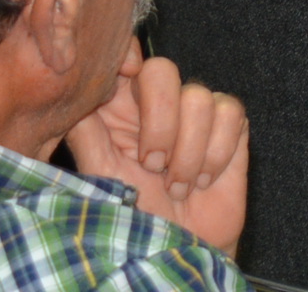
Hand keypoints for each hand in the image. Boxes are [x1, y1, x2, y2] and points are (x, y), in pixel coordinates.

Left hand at [65, 42, 249, 252]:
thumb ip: (87, 133)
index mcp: (119, 110)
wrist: (183, 249)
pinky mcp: (230, 124)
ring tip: (179, 186)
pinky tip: (205, 178)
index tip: (126, 79)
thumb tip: (77, 94)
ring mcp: (196, 112)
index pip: (123, 60)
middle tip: (153, 164)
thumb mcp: (101, 177)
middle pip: (161, 70)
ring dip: (188, 153)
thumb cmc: (135, 218)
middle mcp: (157, 104)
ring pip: (198, 97)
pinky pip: (230, 113)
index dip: (126, 58)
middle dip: (159, 121)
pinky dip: (216, 153)